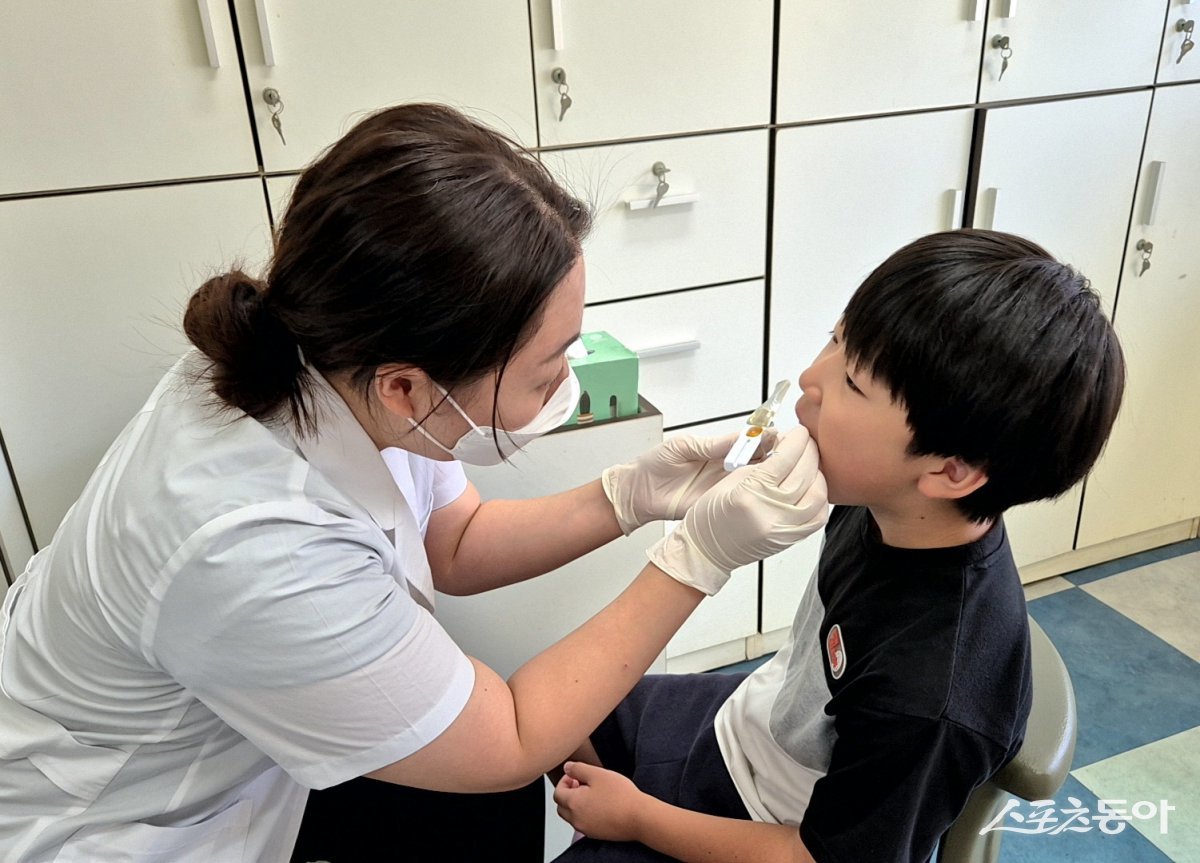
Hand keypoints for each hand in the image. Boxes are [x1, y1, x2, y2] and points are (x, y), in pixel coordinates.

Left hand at [553, 761, 646, 842]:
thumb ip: (578, 769)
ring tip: (592, 794)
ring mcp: (585, 828)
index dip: (564, 781)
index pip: (557, 793)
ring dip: (575, 804)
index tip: (574, 776)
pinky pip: (583, 823)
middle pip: (561, 806)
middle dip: (567, 794)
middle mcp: (576, 818)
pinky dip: (585, 814)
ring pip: (571, 816)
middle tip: (580, 784)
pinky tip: (600, 805)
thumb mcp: (598, 773)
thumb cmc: (621, 796)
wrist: (639, 817)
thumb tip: (567, 768)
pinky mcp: (596, 834)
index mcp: (573, 803)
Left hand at [602, 430, 777, 534]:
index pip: (750, 442)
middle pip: (759, 461)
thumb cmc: (655, 465)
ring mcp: (723, 487)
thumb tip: (739, 438)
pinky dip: (752, 498)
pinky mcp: (718, 505)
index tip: (777, 436)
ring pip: (754, 481)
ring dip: (767, 477)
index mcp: (719, 449)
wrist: (639, 492)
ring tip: (777, 473)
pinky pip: (740, 501)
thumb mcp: (683, 447)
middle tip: (785, 455)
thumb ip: (712, 445)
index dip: (765, 439)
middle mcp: (726, 468)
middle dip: (773, 457)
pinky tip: (761, 494)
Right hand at [648, 426, 826, 594]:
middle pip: (805, 473)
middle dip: (810, 451)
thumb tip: (784, 448)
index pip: (785, 458)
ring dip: (818, 474)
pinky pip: (818, 517)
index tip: (800, 432)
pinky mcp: (790, 539)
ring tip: (811, 464)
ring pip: (817, 494)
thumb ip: (759, 463)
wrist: (707, 551)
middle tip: (808, 442)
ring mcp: (783, 528)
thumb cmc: (710, 517)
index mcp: (751, 492)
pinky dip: (821, 499)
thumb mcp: (729, 480)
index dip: (797, 440)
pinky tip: (814, 488)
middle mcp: (770, 512)